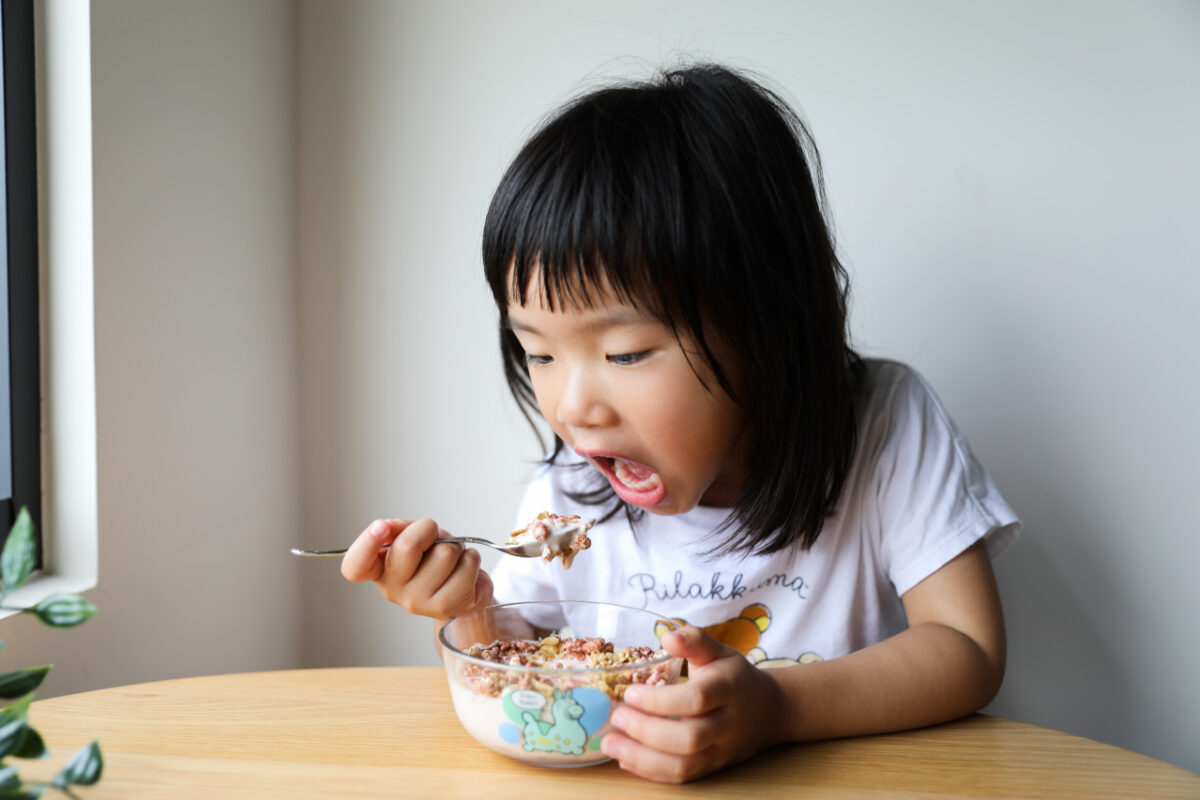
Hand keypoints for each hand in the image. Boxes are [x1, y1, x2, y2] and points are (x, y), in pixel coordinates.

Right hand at [340, 518, 493, 619]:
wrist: (464, 590)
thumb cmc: (434, 560)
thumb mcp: (414, 537)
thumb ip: (400, 529)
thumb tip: (388, 527)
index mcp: (378, 570)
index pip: (356, 566)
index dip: (365, 544)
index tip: (380, 526)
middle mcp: (392, 590)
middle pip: (407, 546)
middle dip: (429, 530)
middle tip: (435, 538)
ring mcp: (418, 603)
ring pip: (444, 552)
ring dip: (455, 546)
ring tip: (451, 558)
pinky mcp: (446, 607)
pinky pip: (467, 564)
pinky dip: (471, 559)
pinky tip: (464, 569)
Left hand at [601, 625, 786, 782]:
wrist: (770, 711)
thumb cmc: (735, 677)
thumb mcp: (719, 651)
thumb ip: (694, 640)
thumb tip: (667, 636)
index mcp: (728, 689)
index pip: (697, 699)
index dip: (661, 700)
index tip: (630, 693)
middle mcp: (727, 724)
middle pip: (689, 738)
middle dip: (647, 731)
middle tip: (617, 717)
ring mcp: (720, 751)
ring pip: (684, 766)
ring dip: (642, 758)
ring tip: (610, 743)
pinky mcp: (711, 768)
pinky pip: (681, 778)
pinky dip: (650, 772)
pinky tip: (625, 758)